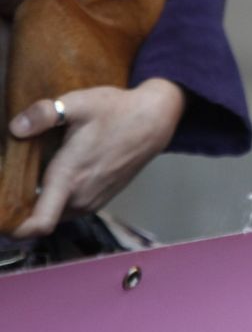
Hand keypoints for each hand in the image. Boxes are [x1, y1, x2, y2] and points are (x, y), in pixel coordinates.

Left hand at [7, 79, 184, 238]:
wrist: (155, 120)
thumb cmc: (119, 111)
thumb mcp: (80, 103)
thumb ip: (45, 113)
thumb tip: (16, 127)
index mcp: (69, 178)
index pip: (37, 224)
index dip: (12, 228)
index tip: (1, 215)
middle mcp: (80, 197)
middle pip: (38, 218)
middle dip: (21, 207)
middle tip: (12, 180)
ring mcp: (92, 201)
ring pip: (54, 213)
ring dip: (40, 202)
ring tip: (35, 174)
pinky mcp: (101, 199)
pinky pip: (69, 208)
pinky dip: (57, 198)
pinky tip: (58, 173)